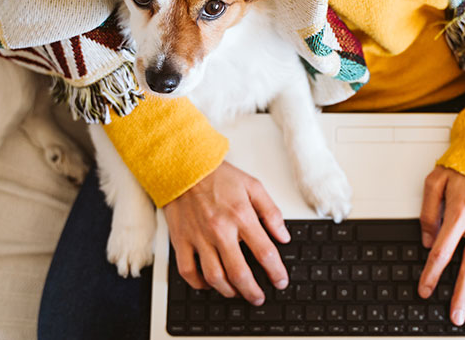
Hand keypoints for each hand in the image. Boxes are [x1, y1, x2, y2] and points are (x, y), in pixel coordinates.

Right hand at [164, 161, 290, 304]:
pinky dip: (199, 283)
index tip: (280, 281)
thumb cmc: (218, 176)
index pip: (264, 252)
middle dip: (253, 291)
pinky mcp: (181, 241)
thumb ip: (271, 212)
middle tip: (259, 297)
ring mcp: (199, 238)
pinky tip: (209, 284)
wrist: (184, 167)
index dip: (276, 271)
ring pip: (214, 277)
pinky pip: (188, 271)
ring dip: (228, 291)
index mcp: (241, 216)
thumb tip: (283, 236)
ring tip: (238, 293)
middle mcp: (220, 230)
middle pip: (239, 272)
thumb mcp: (253, 186)